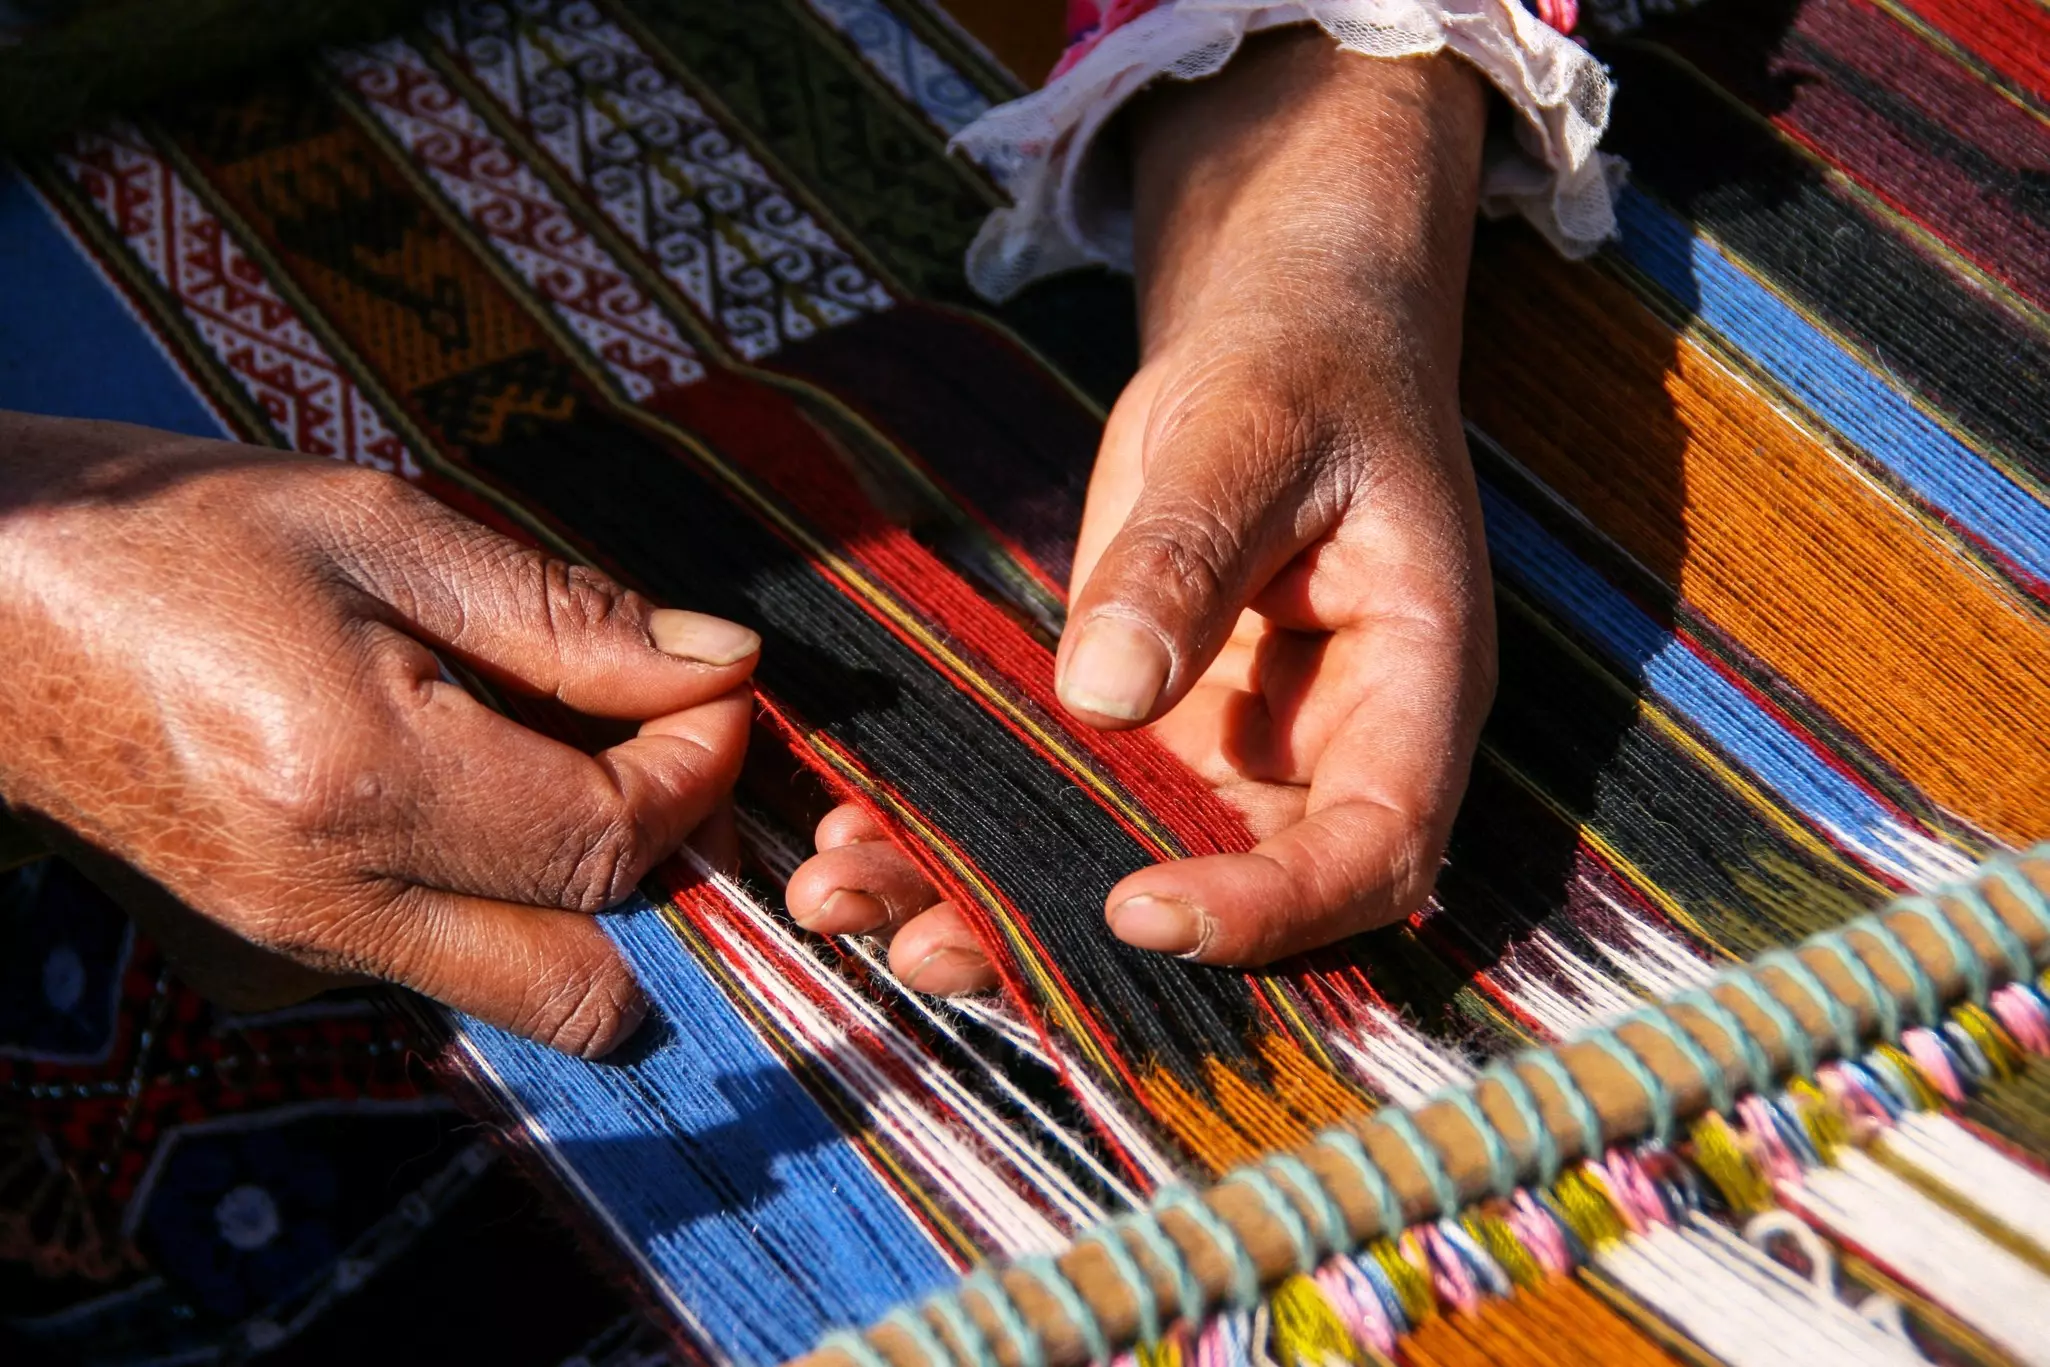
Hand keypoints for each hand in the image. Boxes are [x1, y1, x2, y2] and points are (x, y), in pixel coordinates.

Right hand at [0, 413, 758, 1055]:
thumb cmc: (169, 538)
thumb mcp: (379, 527)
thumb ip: (564, 615)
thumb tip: (720, 664)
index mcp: (357, 781)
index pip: (611, 843)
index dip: (703, 770)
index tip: (714, 687)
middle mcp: (328, 905)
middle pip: (591, 983)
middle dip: (674, 876)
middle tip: (670, 752)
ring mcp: (295, 950)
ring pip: (528, 991)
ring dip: (598, 896)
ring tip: (579, 756)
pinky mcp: (276, 957)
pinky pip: (454, 967)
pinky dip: (514, 899)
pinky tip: (489, 785)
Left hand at [788, 31, 1494, 990]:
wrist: (1276, 353)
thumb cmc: (1299, 372)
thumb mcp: (1250, 435)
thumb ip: (1188, 557)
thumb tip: (1102, 693)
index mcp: (1408, 692)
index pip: (1371, 850)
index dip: (1268, 907)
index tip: (1135, 910)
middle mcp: (1324, 758)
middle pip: (1230, 902)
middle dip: (1081, 947)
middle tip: (931, 951)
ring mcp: (1233, 762)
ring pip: (1129, 873)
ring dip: (991, 906)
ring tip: (844, 903)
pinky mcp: (1150, 743)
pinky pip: (1068, 815)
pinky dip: (966, 837)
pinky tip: (855, 837)